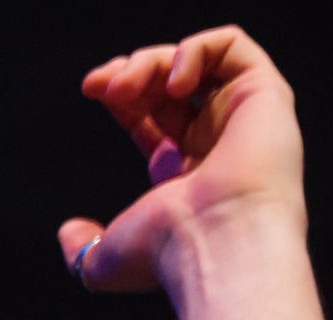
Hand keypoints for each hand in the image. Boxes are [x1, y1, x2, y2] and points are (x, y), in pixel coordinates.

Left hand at [63, 29, 304, 294]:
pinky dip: (195, 49)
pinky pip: (233, 46)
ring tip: (126, 87)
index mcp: (184, 171)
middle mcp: (216, 141)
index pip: (153, 113)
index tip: (92, 89)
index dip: (122, 95)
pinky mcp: (265, 95)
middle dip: (132, 71)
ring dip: (153, 61)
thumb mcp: (103, 261)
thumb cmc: (167, 256)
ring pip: (198, 61)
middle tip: (101, 86)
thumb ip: (81, 247)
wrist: (214, 244)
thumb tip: (68, 232)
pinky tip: (174, 83)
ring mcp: (242, 116)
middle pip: (171, 83)